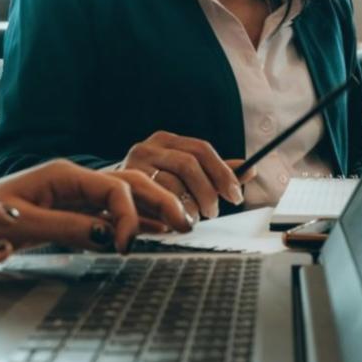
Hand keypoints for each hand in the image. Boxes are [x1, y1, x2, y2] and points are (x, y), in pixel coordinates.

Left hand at [0, 159, 192, 249]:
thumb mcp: (20, 224)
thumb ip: (66, 227)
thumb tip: (108, 235)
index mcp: (62, 174)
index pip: (113, 187)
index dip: (128, 215)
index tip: (127, 246)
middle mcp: (73, 180)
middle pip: (129, 184)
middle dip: (160, 201)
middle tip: (185, 225)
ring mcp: (74, 195)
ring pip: (125, 196)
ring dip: (153, 209)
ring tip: (181, 225)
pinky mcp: (70, 212)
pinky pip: (110, 214)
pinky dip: (135, 222)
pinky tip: (155, 232)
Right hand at [111, 132, 252, 220]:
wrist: (109, 195)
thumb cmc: (153, 187)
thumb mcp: (183, 175)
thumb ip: (214, 172)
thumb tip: (251, 170)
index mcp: (167, 140)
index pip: (201, 149)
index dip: (221, 172)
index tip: (235, 195)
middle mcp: (149, 146)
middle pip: (189, 164)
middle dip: (207, 191)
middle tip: (214, 212)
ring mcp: (134, 164)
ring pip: (172, 184)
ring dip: (189, 205)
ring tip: (194, 218)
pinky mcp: (123, 183)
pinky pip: (155, 199)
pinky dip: (171, 212)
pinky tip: (175, 221)